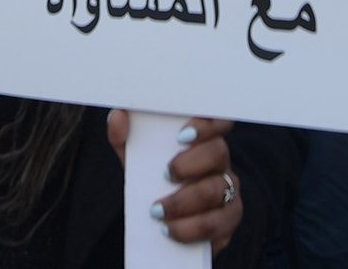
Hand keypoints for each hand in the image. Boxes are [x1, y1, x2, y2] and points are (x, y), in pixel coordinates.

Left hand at [107, 112, 240, 253]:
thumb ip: (124, 137)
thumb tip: (118, 117)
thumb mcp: (135, 158)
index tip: (181, 135)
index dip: (206, 124)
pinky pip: (217, 225)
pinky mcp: (228, 222)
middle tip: (165, 174)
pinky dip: (190, 229)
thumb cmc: (152, 179)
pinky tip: (169, 230)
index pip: (217, 120)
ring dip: (184, 202)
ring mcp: (229, 192)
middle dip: (189, 164)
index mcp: (203, 139)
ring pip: (216, 191)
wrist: (158, 223)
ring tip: (157, 211)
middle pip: (218, 152)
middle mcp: (221, 162)